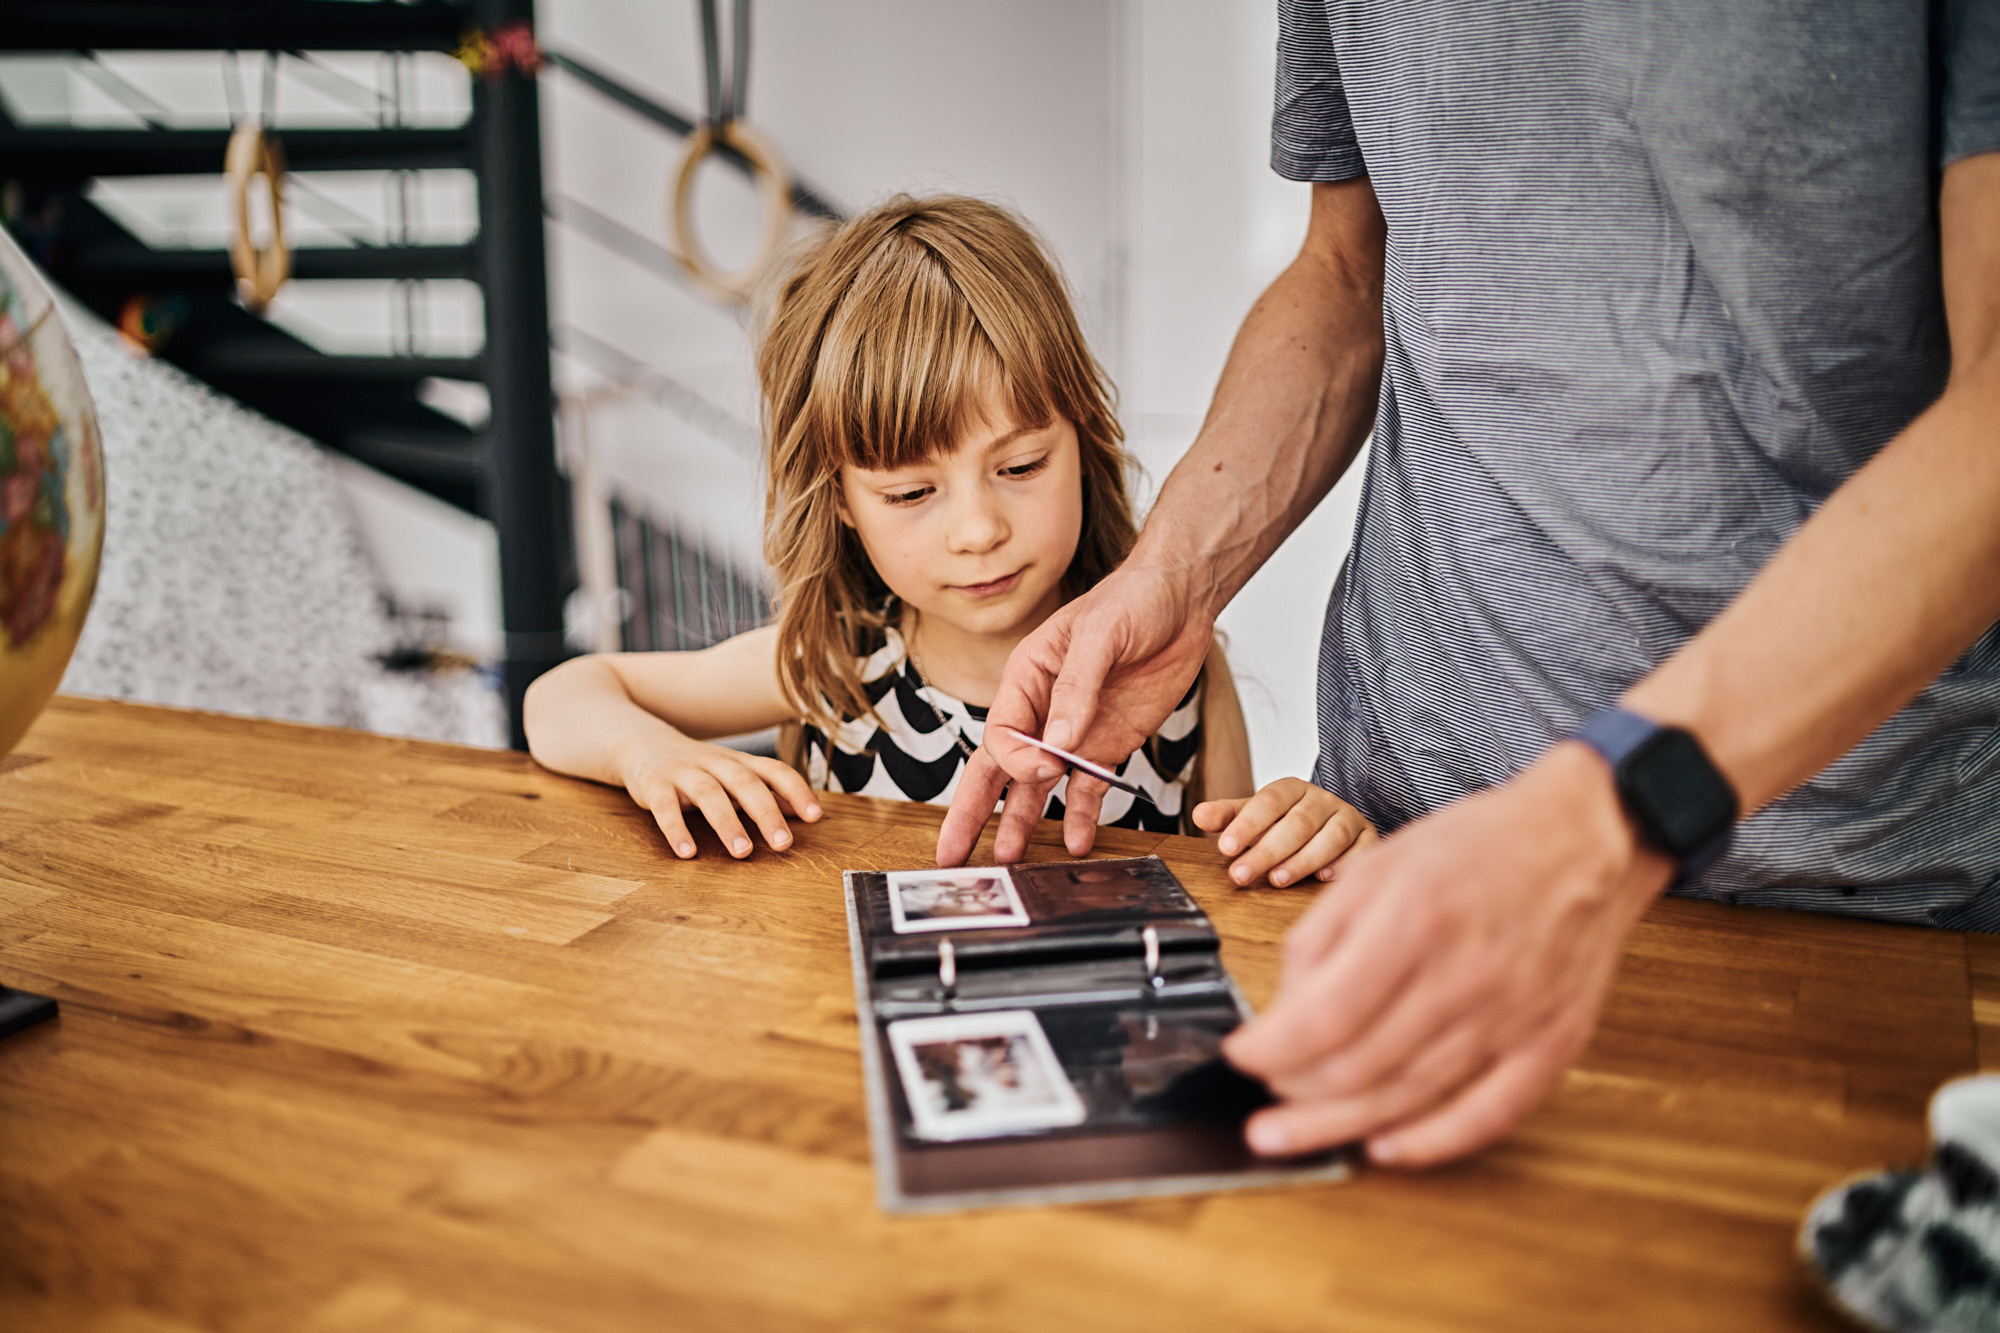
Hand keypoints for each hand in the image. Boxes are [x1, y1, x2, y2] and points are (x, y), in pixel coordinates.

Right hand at [615, 732, 822, 859]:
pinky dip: (676, 829)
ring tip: (742, 852)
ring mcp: (684, 772)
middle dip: (767, 813)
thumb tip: (808, 812)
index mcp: (740, 762)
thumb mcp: (735, 775)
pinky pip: (665, 807)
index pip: (775, 771)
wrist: (643, 744)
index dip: (797, 791)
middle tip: (783, 843)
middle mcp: (716, 763)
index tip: (815, 816)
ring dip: (728, 823)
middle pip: (745, 784)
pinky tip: (687, 852)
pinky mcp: (655, 785)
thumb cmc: (699, 768)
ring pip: (710, 794)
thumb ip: (769, 792)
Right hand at [937, 561, 1214, 864]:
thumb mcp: (1100, 635)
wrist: (1182, 599)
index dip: (1017, 760)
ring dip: (1022, 823)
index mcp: (1025, 678)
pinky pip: (1088, 788)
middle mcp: (1042, 711)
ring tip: (1011, 862)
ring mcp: (1075, 733)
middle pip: (998, 770)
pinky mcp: (1109, 745)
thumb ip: (1077, 688)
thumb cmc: (1131, 599)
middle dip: (973, 813)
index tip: (1047, 767)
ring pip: (1037, 788)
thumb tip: (1057, 742)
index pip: (1002, 735)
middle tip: (952, 856)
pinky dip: (1080, 816)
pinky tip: (1076, 843)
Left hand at [1192, 777, 1376, 887]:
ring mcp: (1349, 819)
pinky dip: (1344, 864)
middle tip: (1241, 874)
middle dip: (1267, 850)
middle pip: (1297, 823)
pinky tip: (1325, 878)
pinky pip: (1361, 851)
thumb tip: (1199, 816)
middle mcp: (1323, 800)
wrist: (1334, 823)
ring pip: (1330, 837)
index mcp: (1293, 789)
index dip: (1247, 824)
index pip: (1268, 802)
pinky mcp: (1369, 839)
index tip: (1225, 847)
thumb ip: (1229, 816)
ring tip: (1277, 880)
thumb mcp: (1256, 816)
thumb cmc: (1288, 823)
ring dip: (1303, 860)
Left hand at [1222, 742, 1672, 1166]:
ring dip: (1340, 1125)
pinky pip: (1486, 1115)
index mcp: (1414, 921)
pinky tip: (1386, 1147)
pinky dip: (1430, 1142)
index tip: (1241, 1054)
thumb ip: (1323, 934)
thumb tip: (1286, 1006)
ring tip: (1293, 1134)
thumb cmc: (1480, 847)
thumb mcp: (1379, 864)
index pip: (1325, 1016)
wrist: (1586, 839)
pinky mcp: (1550, 1045)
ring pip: (1409, 1097)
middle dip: (1294, 1094)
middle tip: (1261, 1104)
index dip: (1270, 1049)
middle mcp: (1464, 975)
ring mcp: (1512, 1018)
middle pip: (1359, 1067)